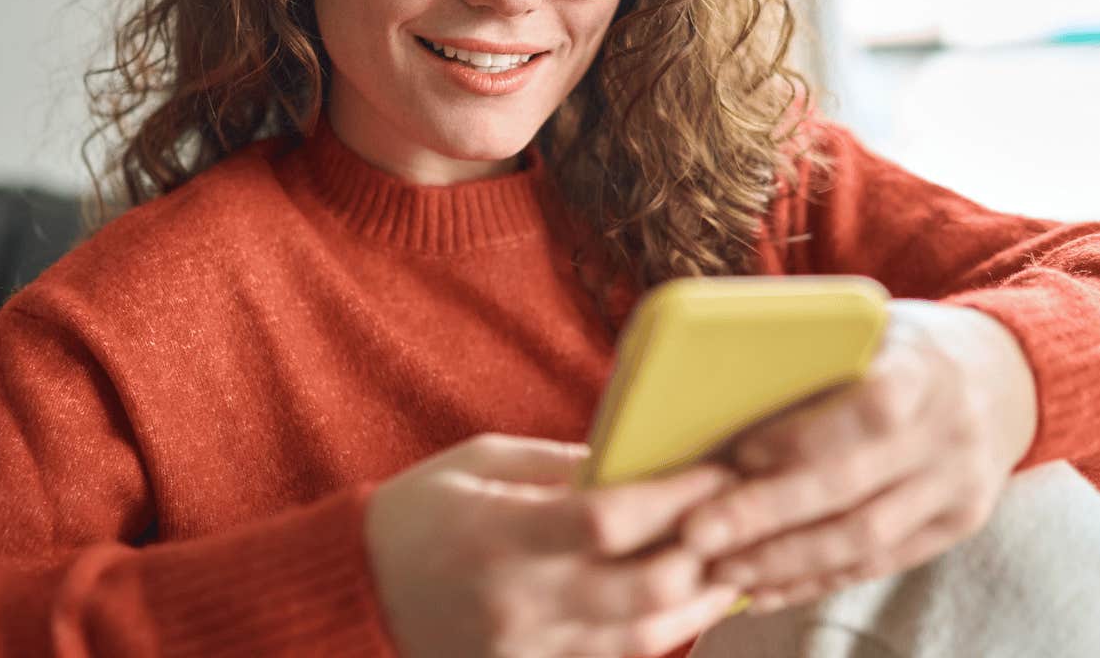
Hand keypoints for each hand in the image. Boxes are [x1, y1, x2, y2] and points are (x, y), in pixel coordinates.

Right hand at [364, 432, 748, 657]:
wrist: (355, 592)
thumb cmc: (418, 512)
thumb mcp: (481, 463)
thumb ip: (561, 465)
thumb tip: (641, 461)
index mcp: (500, 534)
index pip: (609, 520)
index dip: (676, 497)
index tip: (719, 468)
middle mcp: (518, 601)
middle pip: (644, 591)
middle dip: (706, 555)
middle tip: (744, 520)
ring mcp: (525, 650)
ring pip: (644, 639)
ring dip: (701, 603)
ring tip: (736, 567)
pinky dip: (660, 634)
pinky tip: (687, 605)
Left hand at [678, 299, 1039, 614]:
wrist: (1007, 376)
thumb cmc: (907, 344)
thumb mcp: (873, 324)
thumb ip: (815, 353)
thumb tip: (715, 384)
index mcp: (923, 370)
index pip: (866, 411)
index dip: (800, 438)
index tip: (737, 453)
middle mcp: (948, 434)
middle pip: (851, 489)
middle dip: (766, 516)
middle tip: (697, 533)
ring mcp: (958, 489)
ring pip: (863, 540)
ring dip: (783, 562)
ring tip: (719, 569)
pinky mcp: (955, 527)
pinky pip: (878, 565)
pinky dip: (815, 580)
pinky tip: (764, 588)